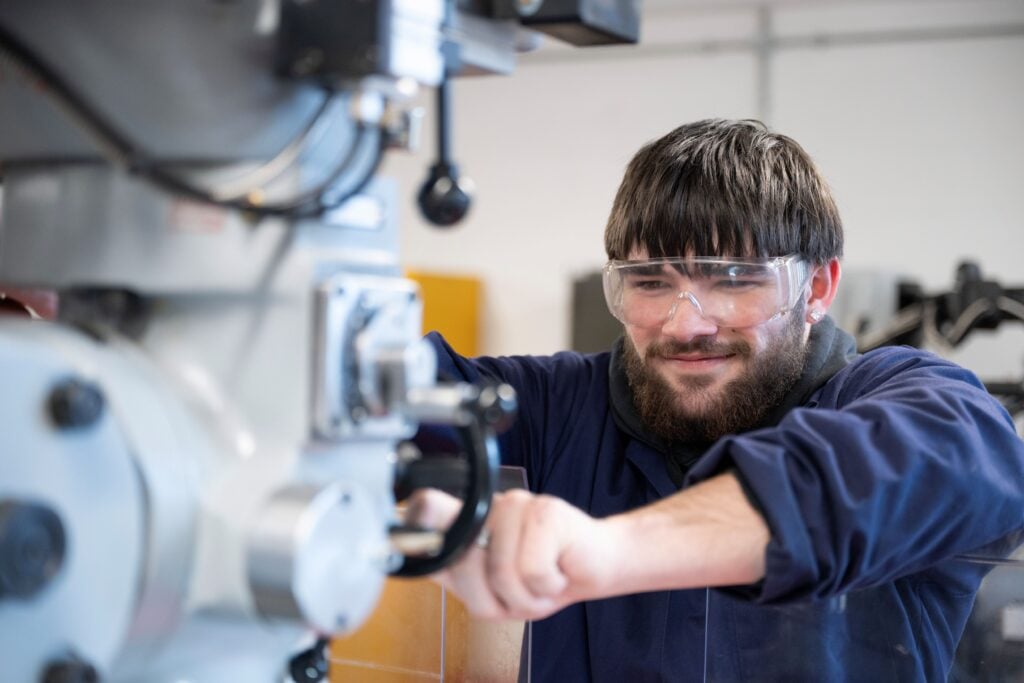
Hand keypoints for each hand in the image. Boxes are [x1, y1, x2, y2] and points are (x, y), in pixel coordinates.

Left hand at [406, 488, 621, 620]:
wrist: (594, 567)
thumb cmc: (542, 578)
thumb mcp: (492, 592)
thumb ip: (456, 571)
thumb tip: (419, 545)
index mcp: (470, 525)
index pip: (426, 510)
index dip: (418, 519)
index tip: (420, 517)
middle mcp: (489, 507)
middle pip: (463, 563)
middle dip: (495, 597)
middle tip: (519, 590)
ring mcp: (517, 504)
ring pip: (502, 572)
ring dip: (526, 596)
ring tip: (541, 580)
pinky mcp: (546, 510)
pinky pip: (532, 570)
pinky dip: (546, 586)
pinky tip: (557, 571)